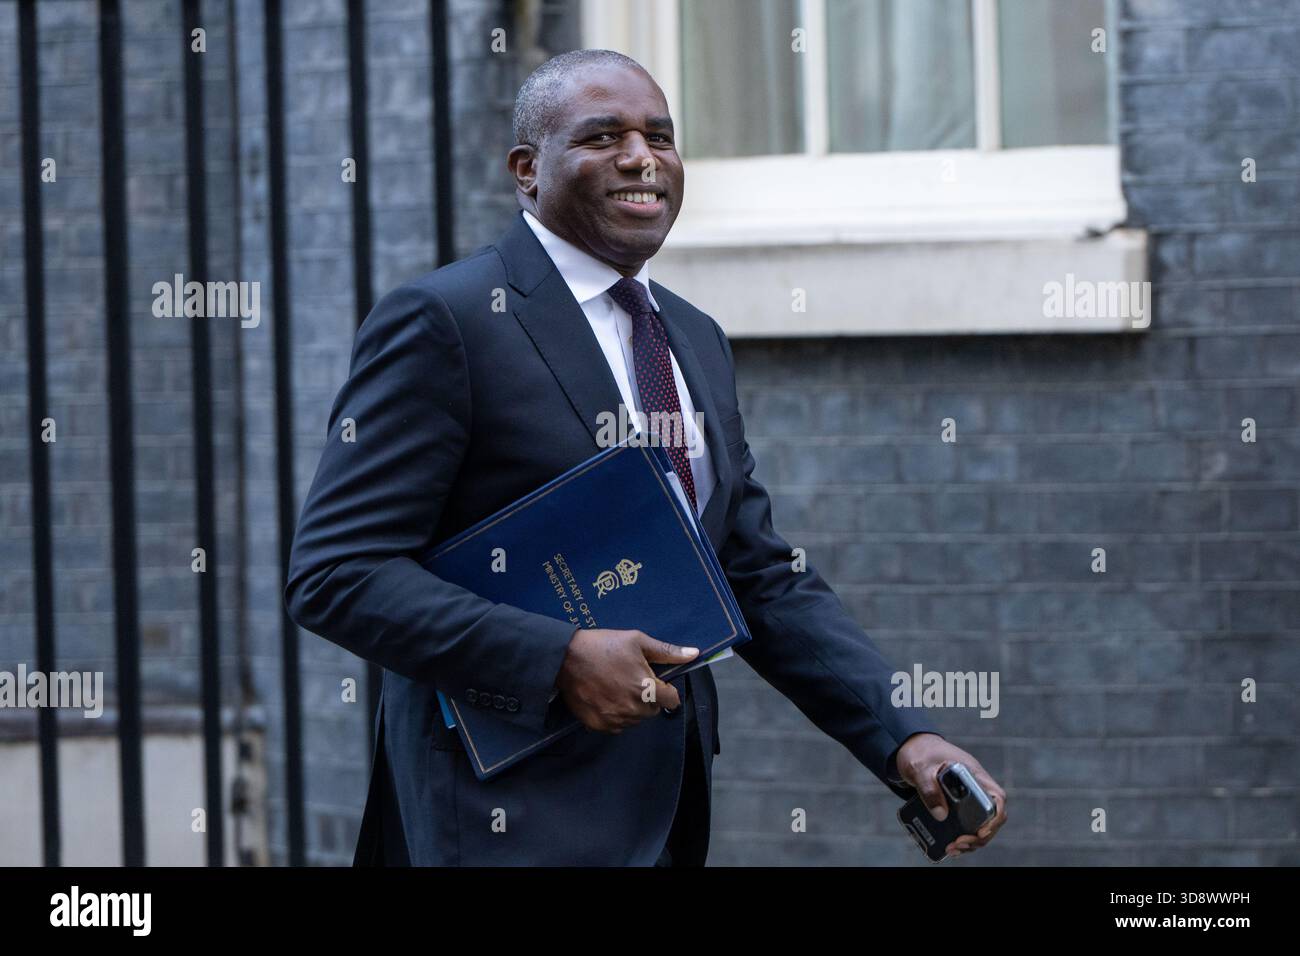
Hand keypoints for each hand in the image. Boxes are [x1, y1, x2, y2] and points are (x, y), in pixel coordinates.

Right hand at [555, 628, 698, 732]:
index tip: (656, 681)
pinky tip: (608, 698)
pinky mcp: (599, 725)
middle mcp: (633, 707)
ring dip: (634, 708)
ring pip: (637, 720)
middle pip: (654, 710)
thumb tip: (694, 654)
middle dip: (649, 698)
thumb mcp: (637, 641)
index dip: (666, 689)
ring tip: (618, 688)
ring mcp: (615, 718)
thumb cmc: (603, 645)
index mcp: (646, 687)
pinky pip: (618, 726)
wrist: (565, 658)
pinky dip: (617, 716)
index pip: (672, 700)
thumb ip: (667, 651)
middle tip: (633, 680)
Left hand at [895, 733, 1006, 858]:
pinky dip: (963, 838)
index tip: (980, 831)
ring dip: (971, 841)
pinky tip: (950, 846)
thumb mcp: (920, 769)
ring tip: (952, 849)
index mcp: (973, 774)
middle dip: (980, 836)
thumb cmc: (919, 753)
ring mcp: (968, 797)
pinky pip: (968, 824)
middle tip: (958, 843)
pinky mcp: (958, 805)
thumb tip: (941, 815)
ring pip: (982, 824)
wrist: (911, 748)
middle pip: (992, 817)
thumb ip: (929, 788)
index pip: (997, 797)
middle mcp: (976, 787)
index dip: (995, 817)